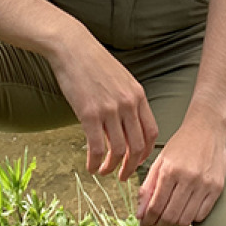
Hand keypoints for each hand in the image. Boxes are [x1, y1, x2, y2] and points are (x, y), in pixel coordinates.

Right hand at [48, 27, 157, 180]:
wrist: (73, 48)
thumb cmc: (94, 63)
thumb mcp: (122, 79)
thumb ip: (128, 101)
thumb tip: (129, 124)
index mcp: (139, 96)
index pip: (151, 132)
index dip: (146, 153)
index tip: (138, 162)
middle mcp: (128, 104)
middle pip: (138, 146)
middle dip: (132, 166)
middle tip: (123, 177)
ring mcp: (110, 110)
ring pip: (118, 150)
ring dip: (112, 167)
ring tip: (104, 172)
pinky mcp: (89, 114)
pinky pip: (96, 147)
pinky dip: (94, 162)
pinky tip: (90, 167)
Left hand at [137, 117, 225, 225]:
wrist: (207, 129)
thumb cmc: (182, 144)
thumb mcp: (160, 161)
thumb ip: (148, 187)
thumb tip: (140, 213)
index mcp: (170, 170)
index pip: (155, 206)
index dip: (147, 220)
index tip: (145, 223)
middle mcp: (188, 178)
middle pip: (170, 216)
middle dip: (160, 224)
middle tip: (156, 223)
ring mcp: (204, 184)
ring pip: (186, 219)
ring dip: (175, 222)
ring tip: (170, 215)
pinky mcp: (217, 188)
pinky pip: (202, 214)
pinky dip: (191, 217)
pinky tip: (186, 208)